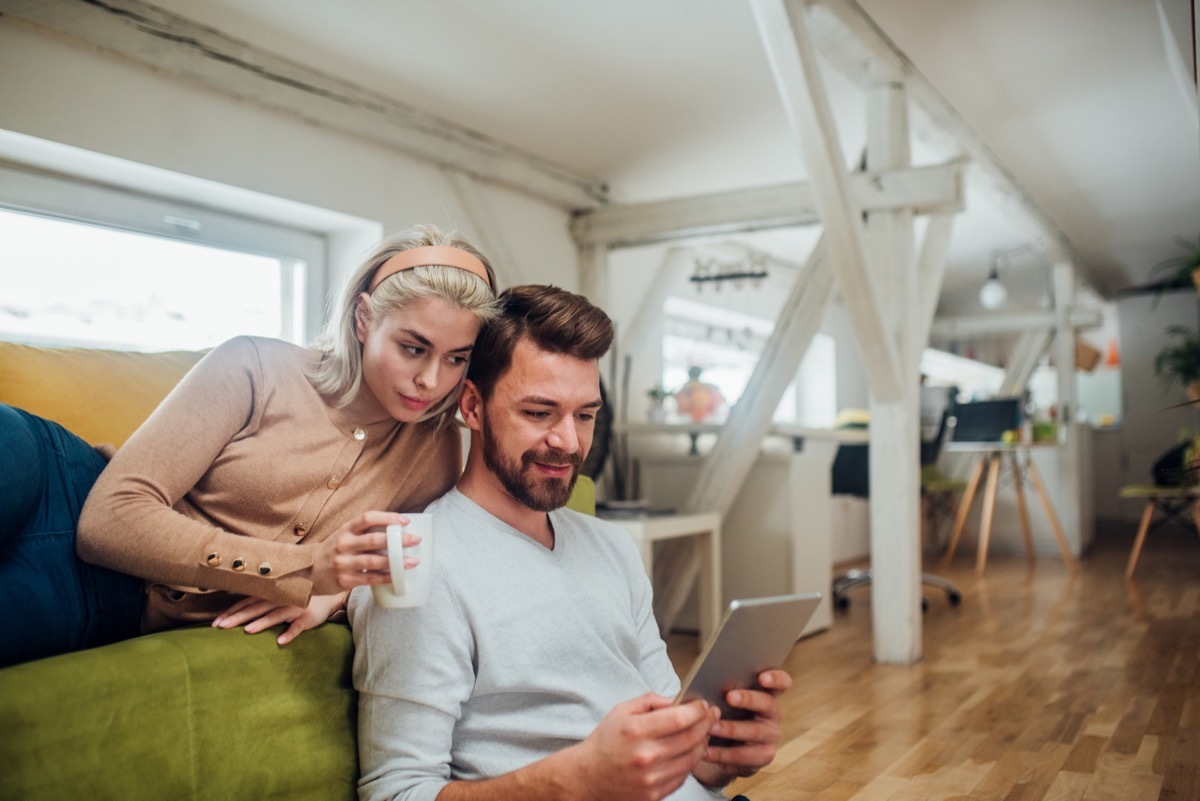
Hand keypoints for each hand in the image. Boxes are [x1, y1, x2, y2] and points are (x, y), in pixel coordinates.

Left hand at [211, 591, 348, 645]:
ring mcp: (294, 609)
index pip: (247, 603)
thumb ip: (261, 602)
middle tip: (221, 626)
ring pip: (275, 615)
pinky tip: (281, 641)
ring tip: (248, 631)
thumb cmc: (298, 599)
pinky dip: (290, 633)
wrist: (328, 596)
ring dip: (262, 623)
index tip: (215, 622)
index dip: (231, 611)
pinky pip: (298, 626)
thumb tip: (237, 612)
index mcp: (270, 596)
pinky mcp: (307, 617)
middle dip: (238, 617)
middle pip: (256, 608)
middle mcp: (280, 600)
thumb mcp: (278, 598)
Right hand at [309, 511, 420, 595]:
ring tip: (413, 561)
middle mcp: (343, 544)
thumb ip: (364, 532)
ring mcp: (343, 563)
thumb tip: (397, 530)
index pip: (367, 518)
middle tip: (416, 540)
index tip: (405, 521)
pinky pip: (370, 579)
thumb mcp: (344, 535)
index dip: (388, 517)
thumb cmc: (333, 550)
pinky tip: (398, 577)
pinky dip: (386, 578)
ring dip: (396, 562)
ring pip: (374, 561)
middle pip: (374, 540)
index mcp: (345, 529)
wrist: (307, 572)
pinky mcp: (345, 580)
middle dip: (398, 540)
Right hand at [567, 694, 715, 800]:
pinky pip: (683, 776)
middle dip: (707, 723)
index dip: (699, 710)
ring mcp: (651, 778)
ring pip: (692, 759)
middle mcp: (645, 756)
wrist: (588, 776)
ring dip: (703, 743)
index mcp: (636, 731)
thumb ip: (651, 701)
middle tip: (711, 716)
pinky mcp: (654, 794)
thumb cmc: (606, 741)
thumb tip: (678, 700)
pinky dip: (690, 762)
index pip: (680, 718)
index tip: (704, 705)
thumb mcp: (622, 711)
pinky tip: (687, 752)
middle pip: (692, 738)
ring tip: (702, 733)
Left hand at [693, 669, 791, 787]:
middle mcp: (772, 714)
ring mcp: (770, 736)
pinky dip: (722, 753)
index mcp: (766, 693)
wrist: (719, 749)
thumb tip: (705, 680)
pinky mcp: (762, 757)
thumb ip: (721, 689)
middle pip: (767, 703)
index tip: (762, 677)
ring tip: (711, 727)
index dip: (776, 678)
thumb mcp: (721, 700)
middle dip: (748, 699)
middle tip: (729, 696)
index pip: (782, 683)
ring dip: (731, 728)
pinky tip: (705, 750)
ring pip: (754, 731)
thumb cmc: (720, 714)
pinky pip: (743, 755)